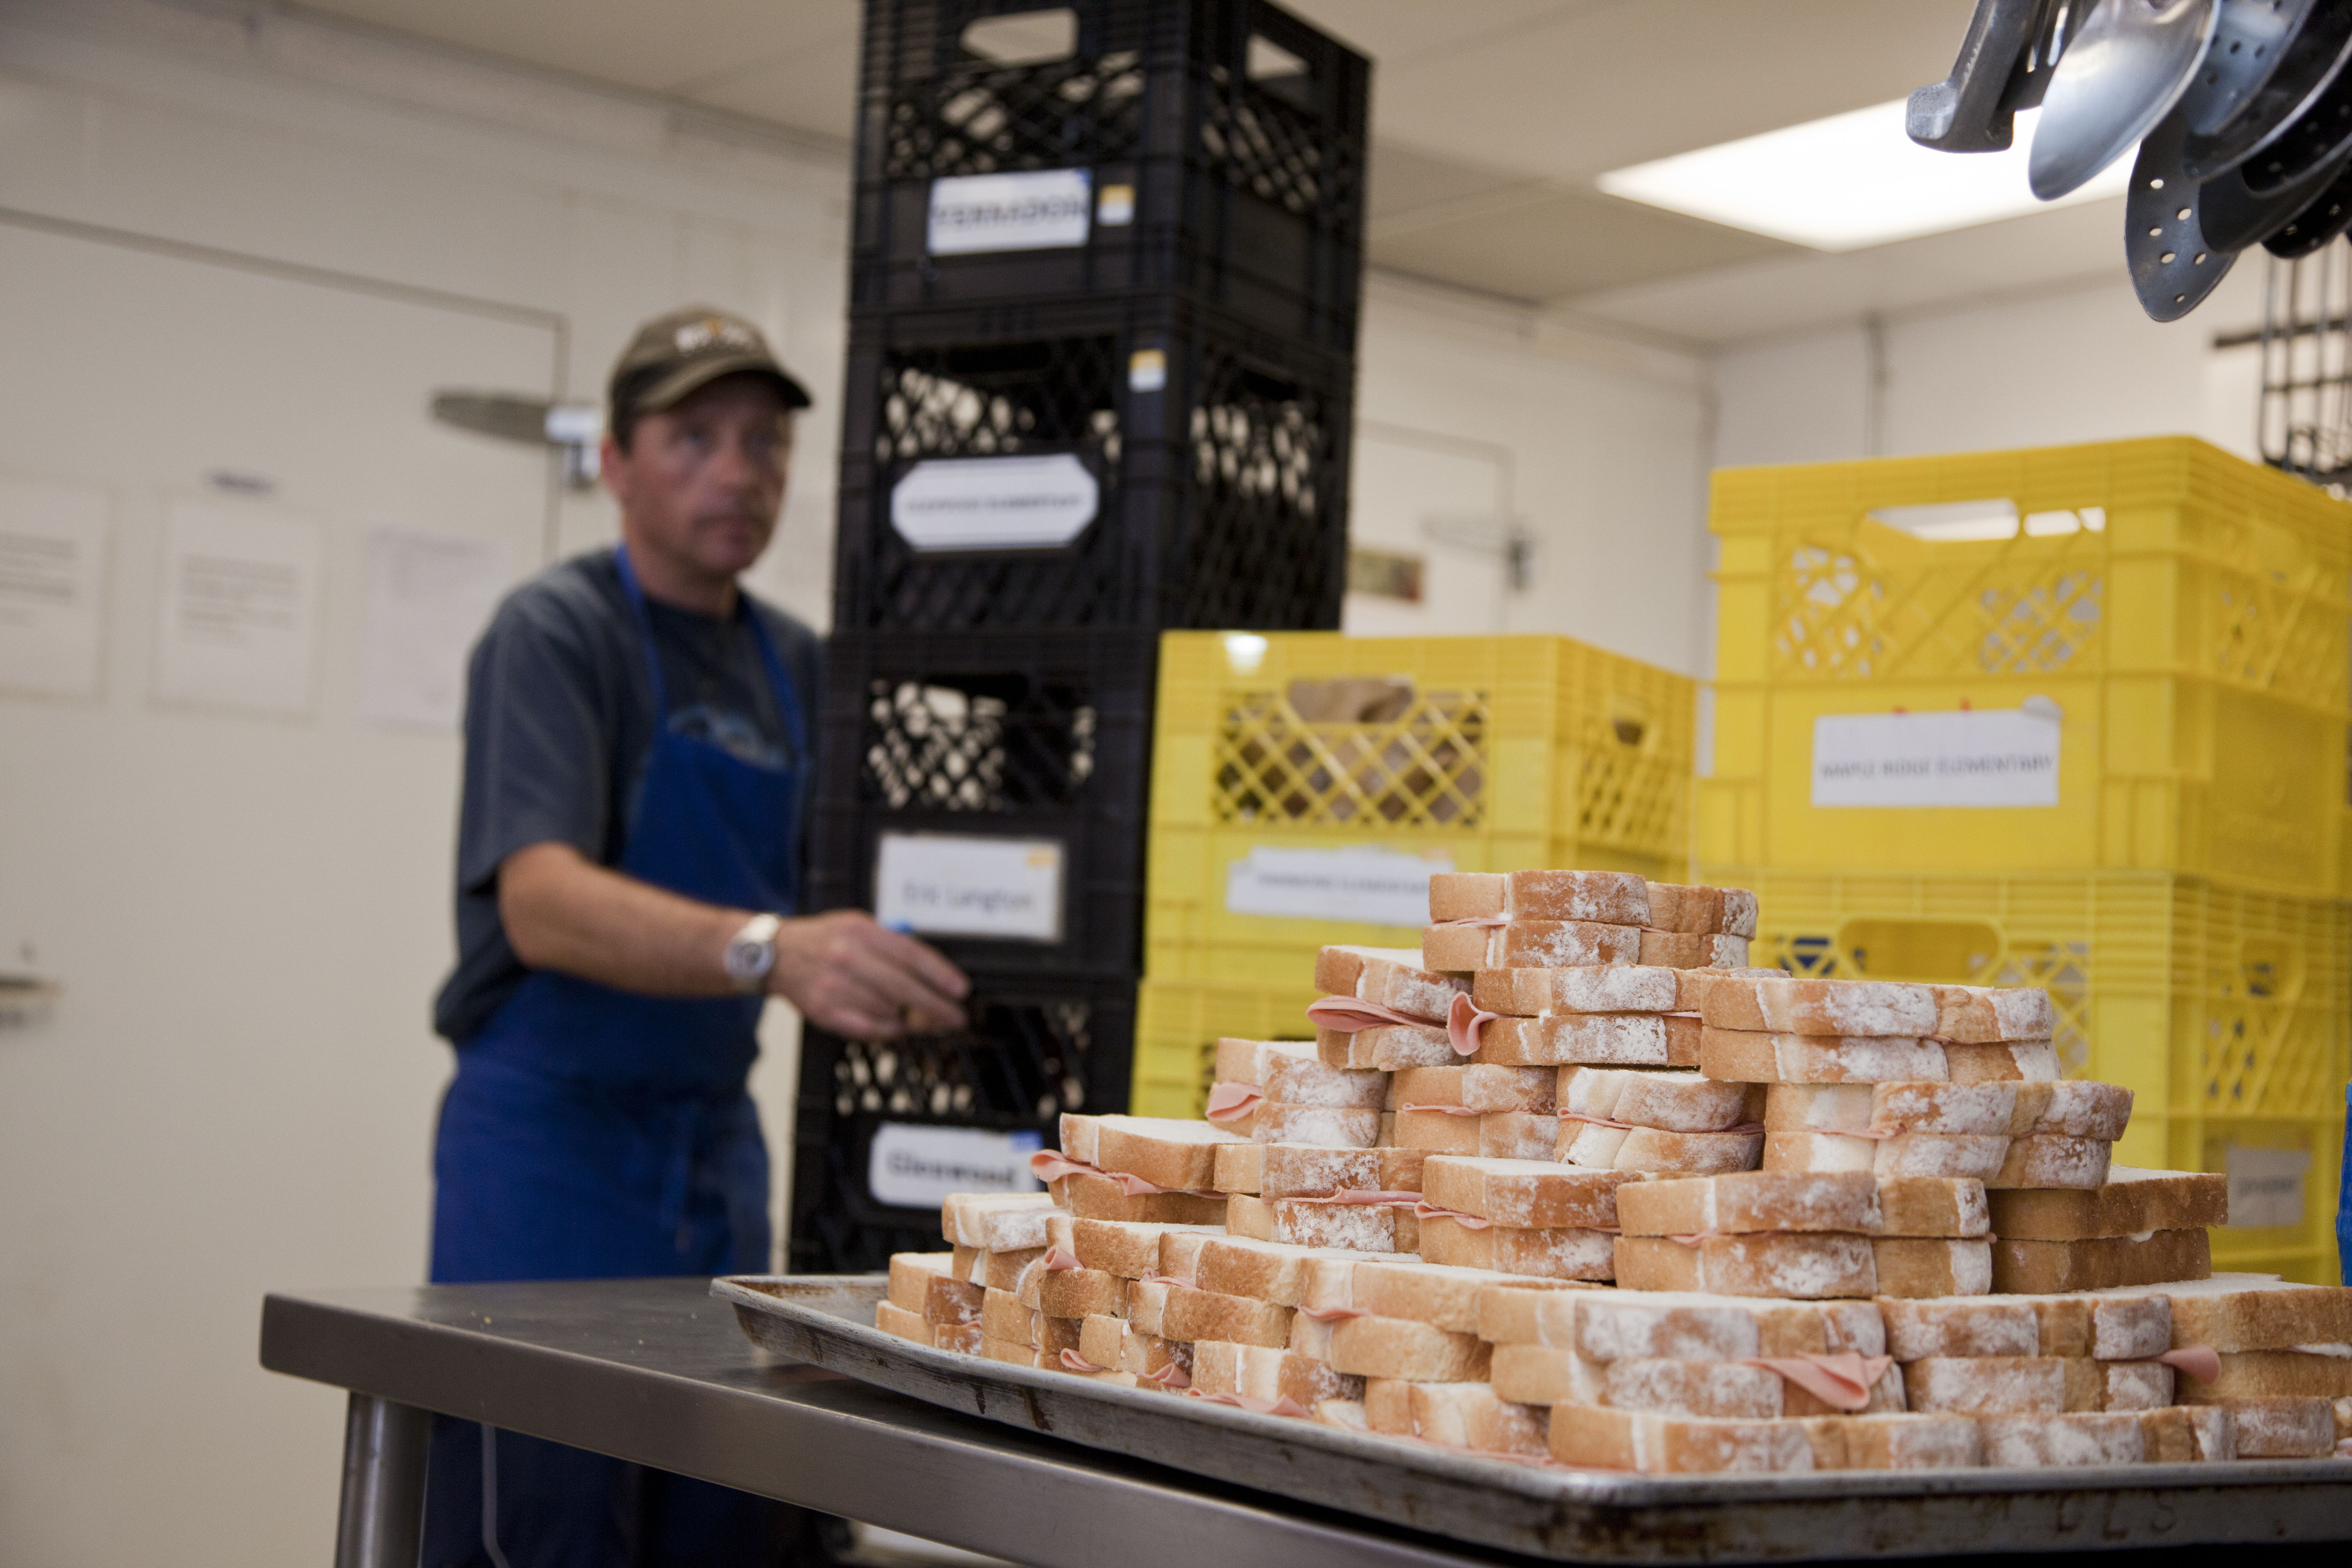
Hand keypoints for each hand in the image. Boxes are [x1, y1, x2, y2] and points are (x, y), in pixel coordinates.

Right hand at [768, 910, 970, 1038]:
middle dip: (936, 1006)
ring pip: (888, 1010)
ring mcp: (835, 986)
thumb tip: (932, 973)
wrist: (777, 954)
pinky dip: (887, 1029)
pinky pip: (868, 1027)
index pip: (911, 955)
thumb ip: (893, 944)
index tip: (959, 990)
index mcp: (861, 932)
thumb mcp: (859, 924)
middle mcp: (848, 958)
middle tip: (956, 1017)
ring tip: (920, 1017)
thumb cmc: (825, 940)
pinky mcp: (824, 1010)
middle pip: (904, 987)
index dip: (940, 975)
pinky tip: (895, 1024)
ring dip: (909, 1017)